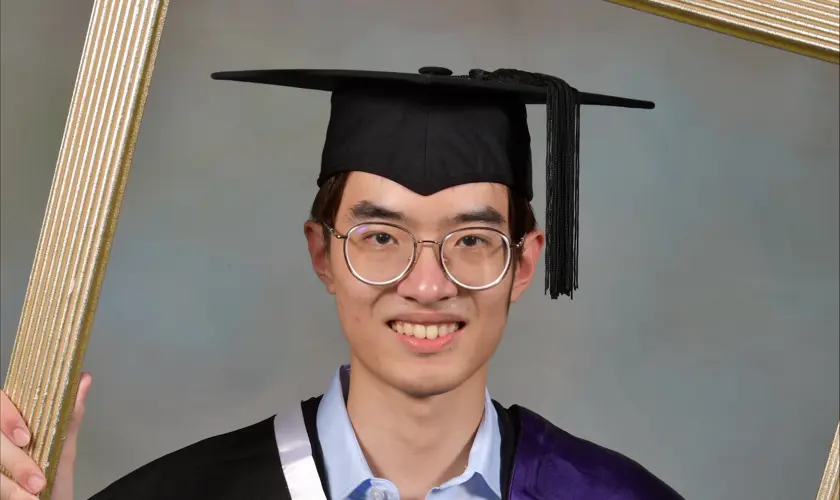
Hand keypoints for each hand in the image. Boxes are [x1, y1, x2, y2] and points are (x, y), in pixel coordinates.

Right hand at [1, 372, 91, 499]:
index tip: (26, 437)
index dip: (7, 417)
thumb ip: (69, 416)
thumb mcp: (63, 449)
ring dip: (14, 478)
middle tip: (37, 478)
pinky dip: (10, 491)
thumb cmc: (53, 482)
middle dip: (15, 459)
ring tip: (37, 489)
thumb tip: (83, 380)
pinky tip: (27, 498)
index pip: (0, 402)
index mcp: (12, 422)